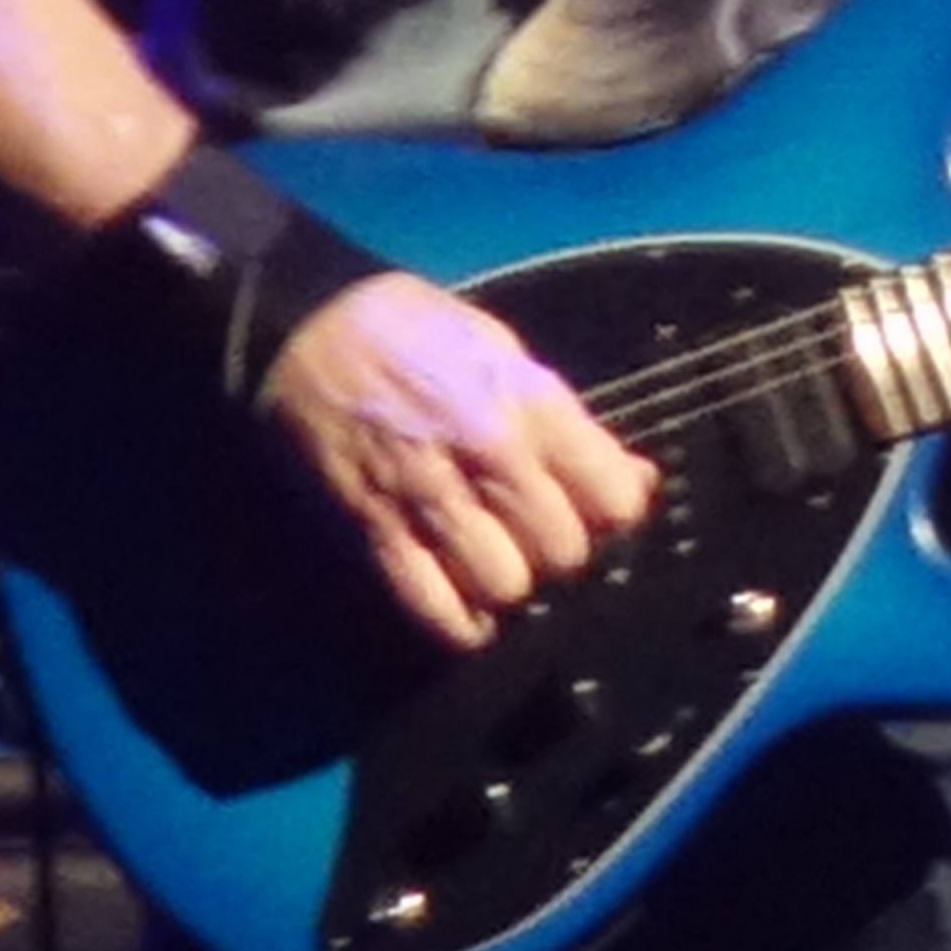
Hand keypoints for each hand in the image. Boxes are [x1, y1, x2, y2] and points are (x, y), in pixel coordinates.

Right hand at [259, 271, 661, 648]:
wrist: (312, 330)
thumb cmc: (418, 331)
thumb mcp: (505, 350)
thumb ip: (567, 423)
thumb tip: (637, 482)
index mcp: (528, 400)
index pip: (612, 497)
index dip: (613, 512)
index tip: (597, 510)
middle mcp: (488, 453)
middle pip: (563, 551)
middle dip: (559, 551)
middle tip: (538, 535)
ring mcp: (431, 496)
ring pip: (506, 586)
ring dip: (509, 585)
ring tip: (498, 564)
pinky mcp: (379, 531)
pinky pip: (435, 607)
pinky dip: (458, 621)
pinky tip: (465, 603)